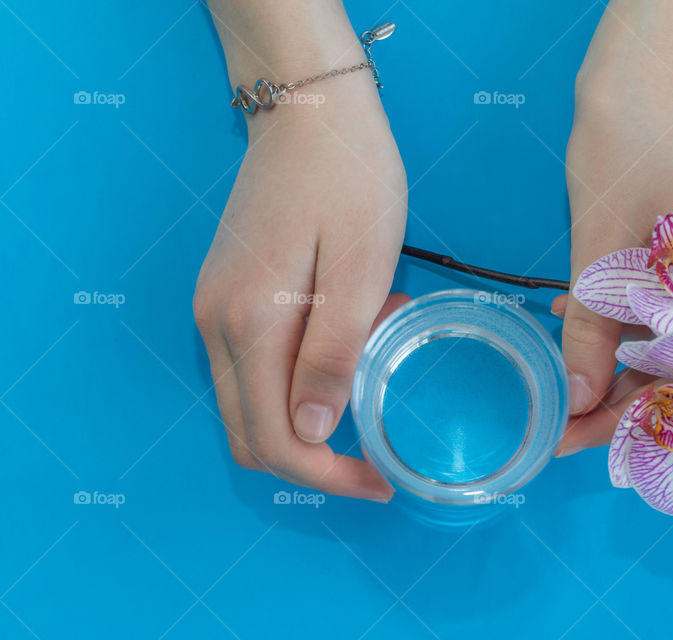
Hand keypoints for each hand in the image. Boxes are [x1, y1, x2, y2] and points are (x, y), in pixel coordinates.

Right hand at [193, 61, 405, 499]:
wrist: (309, 111)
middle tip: (379, 447)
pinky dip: (299, 379)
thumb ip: (332, 356)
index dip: (327, 477)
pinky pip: (255, 366)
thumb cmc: (348, 182)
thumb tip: (312, 436)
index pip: (274, 442)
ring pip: (251, 404)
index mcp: (249, 326)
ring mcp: (215, 310)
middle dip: (315, 459)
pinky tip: (348, 339)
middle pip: (252, 434)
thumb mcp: (358, 270)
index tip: (381, 480)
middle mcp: (216, 326)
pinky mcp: (228, 294)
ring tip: (372, 373)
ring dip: (310, 414)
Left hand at [556, 0, 672, 454]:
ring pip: (661, 348)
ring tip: (558, 376)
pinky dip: (612, 325)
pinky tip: (570, 318)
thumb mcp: (601, 251)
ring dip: (608, 364)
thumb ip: (594, 331)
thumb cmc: (626, 154)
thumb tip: (578, 402)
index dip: (633, 421)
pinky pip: (653, 313)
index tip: (578, 440)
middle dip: (614, 400)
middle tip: (558, 418)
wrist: (635, 86)